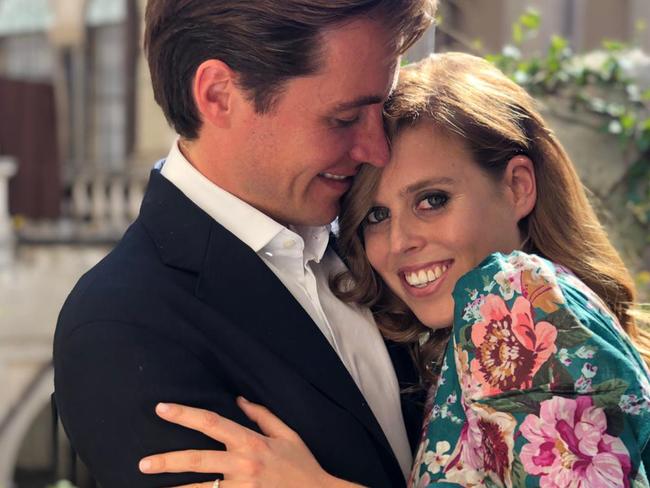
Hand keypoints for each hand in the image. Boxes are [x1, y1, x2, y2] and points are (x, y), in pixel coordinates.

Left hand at [139, 397, 361, 487]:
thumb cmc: (302, 465)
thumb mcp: (287, 434)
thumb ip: (262, 415)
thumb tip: (239, 399)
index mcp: (251, 442)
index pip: (212, 423)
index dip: (185, 414)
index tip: (162, 408)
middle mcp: (243, 465)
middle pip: (197, 460)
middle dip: (166, 461)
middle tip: (143, 463)